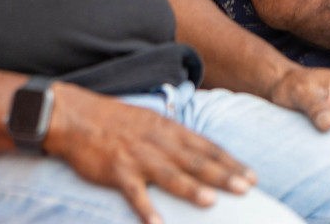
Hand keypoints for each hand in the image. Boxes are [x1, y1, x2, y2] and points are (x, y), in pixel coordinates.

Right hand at [42, 82, 255, 223]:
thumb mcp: (151, 122)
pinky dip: (146, 208)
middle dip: (223, 175)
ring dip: (190, 189)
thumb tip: (200, 153)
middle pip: (195, 161)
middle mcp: (158, 142)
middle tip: (247, 187)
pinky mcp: (117, 171)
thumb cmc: (116, 120)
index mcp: (169, 129)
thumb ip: (175, 137)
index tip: (253, 175)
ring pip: (169, 174)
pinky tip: (158, 223)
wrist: (77, 116)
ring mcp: (137, 157)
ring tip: (211, 202)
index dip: (231, 162)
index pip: (207, 147)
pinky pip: (134, 193)